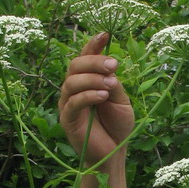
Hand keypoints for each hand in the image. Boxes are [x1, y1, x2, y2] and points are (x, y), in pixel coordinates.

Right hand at [59, 33, 134, 165]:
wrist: (114, 153)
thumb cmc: (117, 127)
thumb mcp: (121, 101)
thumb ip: (113, 84)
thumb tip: (108, 68)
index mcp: (87, 81)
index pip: (85, 58)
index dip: (93, 44)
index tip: (105, 34)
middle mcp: (74, 89)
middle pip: (75, 66)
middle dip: (94, 62)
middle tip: (114, 65)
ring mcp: (68, 103)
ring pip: (72, 81)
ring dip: (92, 79)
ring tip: (110, 85)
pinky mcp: (67, 119)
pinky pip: (73, 102)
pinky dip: (88, 95)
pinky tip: (102, 96)